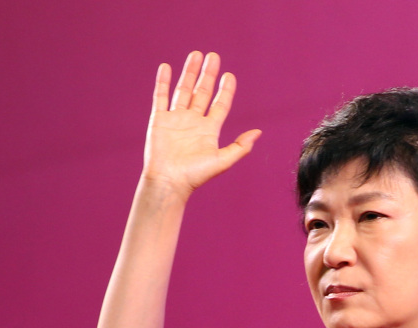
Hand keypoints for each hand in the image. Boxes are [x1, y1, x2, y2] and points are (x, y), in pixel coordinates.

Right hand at [143, 51, 260, 200]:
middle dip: (208, 75)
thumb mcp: (222, 161)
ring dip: (189, 72)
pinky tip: (166, 68)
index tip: (229, 76)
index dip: (225, 90)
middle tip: (214, 56)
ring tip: (195, 55)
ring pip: (184, 90)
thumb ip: (240, 146)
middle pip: (202, 93)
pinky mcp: (160, 120)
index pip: (220, 105)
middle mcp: (193, 122)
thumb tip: (258, 132)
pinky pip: (161, 97)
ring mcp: (176, 120)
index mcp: (209, 131)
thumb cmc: (195, 176)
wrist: (169, 182)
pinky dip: (163, 83)